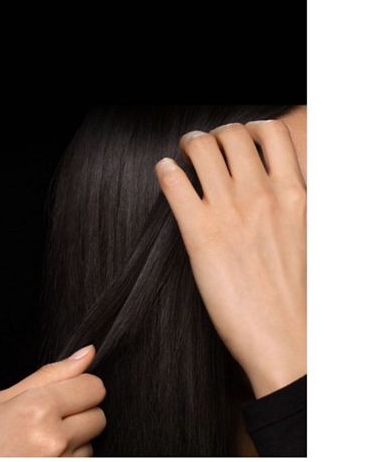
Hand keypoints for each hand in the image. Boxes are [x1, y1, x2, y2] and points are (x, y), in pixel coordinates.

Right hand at [0, 345, 106, 456]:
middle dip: (78, 414)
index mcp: (36, 408)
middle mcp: (54, 438)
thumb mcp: (0, 400)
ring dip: (73, 442)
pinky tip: (40, 457)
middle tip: (44, 420)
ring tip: (36, 444)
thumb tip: (86, 354)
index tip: (64, 392)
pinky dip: (67, 459)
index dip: (79, 388)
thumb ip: (49, 376)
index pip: (93, 387)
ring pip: (91, 444)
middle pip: (98, 416)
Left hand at [155, 120, 306, 397]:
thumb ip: (293, 205)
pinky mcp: (199, 233)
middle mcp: (263, 196)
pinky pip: (173, 180)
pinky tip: (166, 176)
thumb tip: (280, 187)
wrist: (290, 343)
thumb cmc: (300, 297)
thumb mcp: (310, 236)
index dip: (249, 131)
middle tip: (204, 149)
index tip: (238, 143)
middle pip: (230, 133)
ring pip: (199, 146)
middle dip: (214, 135)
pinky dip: (165, 170)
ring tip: (182, 156)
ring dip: (187, 145)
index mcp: (295, 195)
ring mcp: (230, 212)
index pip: (271, 133)